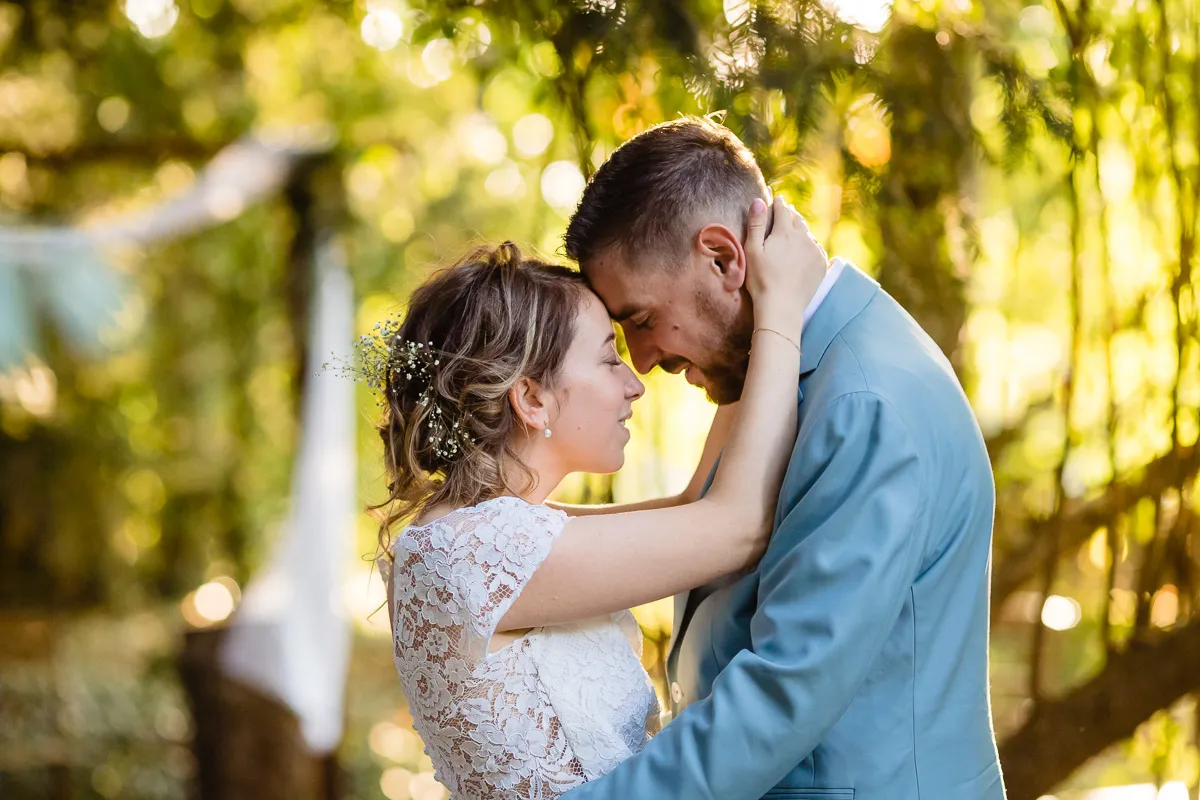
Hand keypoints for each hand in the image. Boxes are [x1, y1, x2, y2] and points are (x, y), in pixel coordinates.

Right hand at [743, 195, 828, 338]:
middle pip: (797, 220)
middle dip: (791, 214)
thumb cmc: (761, 280)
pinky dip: (810, 245)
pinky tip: (806, 248)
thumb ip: (756, 224)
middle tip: (787, 210)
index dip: (778, 203)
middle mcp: (803, 238)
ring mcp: (814, 251)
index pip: (782, 210)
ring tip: (796, 229)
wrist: (782, 306)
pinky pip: (816, 248)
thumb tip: (759, 201)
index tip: (776, 198)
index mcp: (784, 232)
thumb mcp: (752, 251)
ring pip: (808, 234)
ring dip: (801, 230)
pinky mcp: (821, 265)